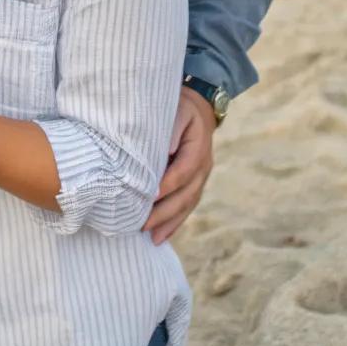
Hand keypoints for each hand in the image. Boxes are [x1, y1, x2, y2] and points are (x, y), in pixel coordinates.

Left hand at [144, 87, 215, 243]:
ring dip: (170, 222)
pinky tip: (161, 236)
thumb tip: (167, 149)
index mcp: (198, 149)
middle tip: (143, 224)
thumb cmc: (181, 107)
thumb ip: (172, 127)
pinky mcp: (195, 184)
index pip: (183, 171)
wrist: (198, 108)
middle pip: (185, 194)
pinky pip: (186, 206)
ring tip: (152, 237)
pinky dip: (174, 222)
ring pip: (187, 205)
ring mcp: (201, 178)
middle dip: (165, 212)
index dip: (167, 185)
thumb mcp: (178, 109)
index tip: (149, 196)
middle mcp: (203, 167)